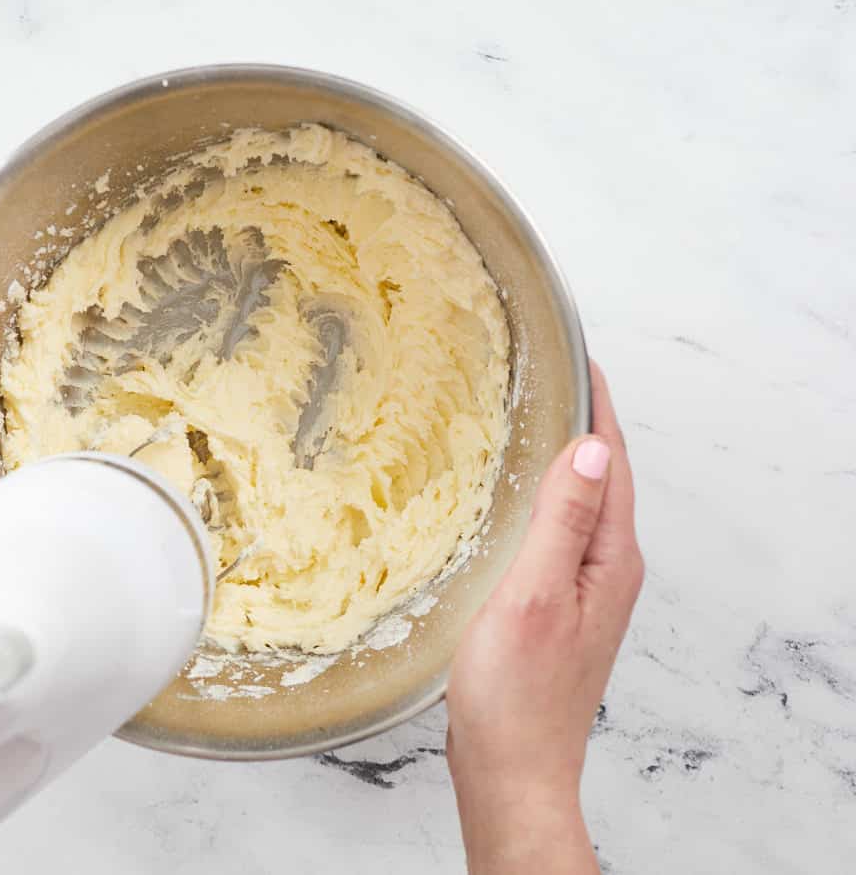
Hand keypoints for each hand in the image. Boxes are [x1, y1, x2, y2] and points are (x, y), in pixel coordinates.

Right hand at [446, 362, 642, 874]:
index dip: (598, 405)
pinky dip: (542, 498)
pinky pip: (559, 532)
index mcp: (609, 558)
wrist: (511, 767)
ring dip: (562, 458)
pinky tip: (514, 496)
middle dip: (583, 420)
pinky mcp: (557, 606)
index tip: (579, 354)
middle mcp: (607, 569)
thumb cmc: (516, 691)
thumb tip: (591, 448)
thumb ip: (563, 521)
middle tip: (547, 372)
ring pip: (579, 504)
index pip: (611, 461)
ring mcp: (584, 589)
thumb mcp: (534, 595)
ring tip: (529, 417)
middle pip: (602, 477)